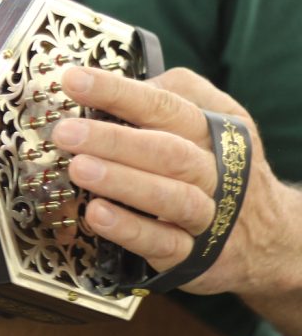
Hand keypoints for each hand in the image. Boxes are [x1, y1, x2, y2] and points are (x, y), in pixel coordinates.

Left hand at [51, 66, 285, 295]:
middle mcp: (214, 169)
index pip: (164, 104)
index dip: (118, 92)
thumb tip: (109, 86)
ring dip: (122, 182)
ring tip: (79, 168)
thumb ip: (167, 98)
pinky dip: (130, 230)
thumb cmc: (219, 165)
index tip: (74, 80)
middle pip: (167, 151)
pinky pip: (163, 243)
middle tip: (66, 132)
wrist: (270, 234)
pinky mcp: (195, 255)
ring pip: (170, 197)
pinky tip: (98, 215)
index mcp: (212, 129)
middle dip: (113, 140)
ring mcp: (207, 214)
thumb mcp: (210, 120)